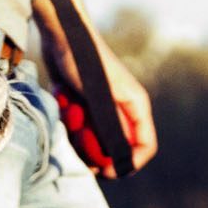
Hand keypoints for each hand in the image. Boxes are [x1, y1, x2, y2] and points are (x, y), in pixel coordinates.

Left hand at [37, 12, 157, 175]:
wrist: (62, 36)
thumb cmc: (83, 61)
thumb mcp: (99, 97)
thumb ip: (113, 127)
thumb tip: (121, 158)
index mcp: (135, 106)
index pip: (145, 146)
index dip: (129, 164)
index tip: (106, 172)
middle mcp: (123, 108)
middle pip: (118, 147)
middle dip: (99, 154)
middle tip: (80, 154)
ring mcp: (104, 106)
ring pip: (97, 139)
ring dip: (81, 138)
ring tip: (70, 117)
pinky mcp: (86, 103)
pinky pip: (82, 127)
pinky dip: (72, 124)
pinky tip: (64, 105)